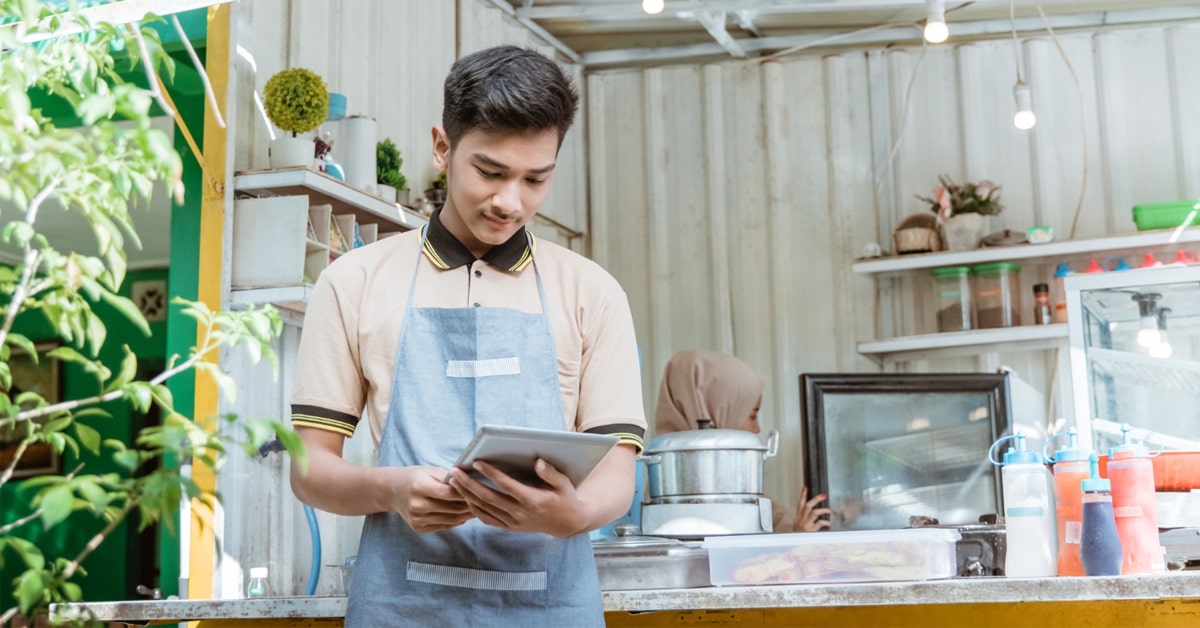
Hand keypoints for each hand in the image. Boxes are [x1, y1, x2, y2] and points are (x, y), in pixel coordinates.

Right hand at [388, 466, 473, 532]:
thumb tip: (471, 482)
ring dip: (466, 515)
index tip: (478, 489)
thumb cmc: (414, 477)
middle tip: (483, 501)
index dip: (465, 492)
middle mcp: (416, 505)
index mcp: (419, 487)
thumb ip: (449, 477)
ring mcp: (417, 519)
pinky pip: (444, 526)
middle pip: (452, 508)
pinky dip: (456, 522)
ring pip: (450, 520)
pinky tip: (464, 516)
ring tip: (478, 508)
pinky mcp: (418, 528)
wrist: (392, 491)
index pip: (449, 493)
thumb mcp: (430, 471)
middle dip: (469, 505)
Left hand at [447, 458, 586, 537]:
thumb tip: (538, 462)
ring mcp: (513, 522)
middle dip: (469, 484)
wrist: (566, 524)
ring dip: (466, 495)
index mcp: (533, 501)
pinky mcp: (509, 527)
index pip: (507, 486)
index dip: (491, 474)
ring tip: (454, 481)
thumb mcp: (564, 484)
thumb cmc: (565, 498)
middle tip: (454, 471)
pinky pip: (486, 519)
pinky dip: (473, 509)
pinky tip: (464, 497)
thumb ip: (551, 473)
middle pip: (489, 498)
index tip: (477, 462)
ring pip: (484, 509)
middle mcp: (520, 513)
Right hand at [793, 485, 831, 531]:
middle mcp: (801, 518)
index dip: (803, 494)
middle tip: (824, 495)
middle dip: (816, 499)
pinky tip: (828, 523)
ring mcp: (806, 524)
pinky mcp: (810, 530)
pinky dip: (825, 522)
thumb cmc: (798, 533)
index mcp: (798, 515)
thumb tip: (812, 508)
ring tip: (830, 510)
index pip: (800, 503)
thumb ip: (804, 515)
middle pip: (808, 505)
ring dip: (823, 510)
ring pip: (814, 513)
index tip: (805, 487)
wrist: (795, 543)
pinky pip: (819, 523)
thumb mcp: (798, 522)